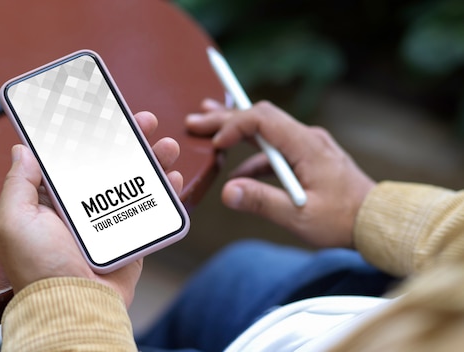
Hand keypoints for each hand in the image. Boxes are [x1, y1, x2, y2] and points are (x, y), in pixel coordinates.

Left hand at [0, 111, 182, 305]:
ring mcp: (110, 221)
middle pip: (109, 163)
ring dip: (151, 158)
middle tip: (141, 120)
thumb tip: (21, 150)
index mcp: (55, 201)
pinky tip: (171, 176)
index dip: (87, 134)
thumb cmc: (40, 270)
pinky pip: (151, 208)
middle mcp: (83, 207)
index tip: (100, 114)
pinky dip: (165, 192)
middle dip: (127, 139)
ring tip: (164, 143)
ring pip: (134, 181)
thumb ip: (18, 184)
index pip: (72, 158)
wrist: (74, 307)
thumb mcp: (14, 222)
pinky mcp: (131, 236)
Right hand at [186, 99, 373, 247]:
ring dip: (236, 132)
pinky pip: (275, 148)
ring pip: (266, 129)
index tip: (214, 143)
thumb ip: (262, 201)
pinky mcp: (308, 156)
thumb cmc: (343, 220)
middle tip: (196, 119)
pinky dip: (253, 154)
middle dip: (225, 118)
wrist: (378, 221)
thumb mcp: (299, 217)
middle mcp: (307, 137)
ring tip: (208, 133)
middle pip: (260, 117)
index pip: (262, 119)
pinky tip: (238, 171)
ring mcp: (308, 145)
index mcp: (305, 145)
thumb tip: (227, 191)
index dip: (234, 126)